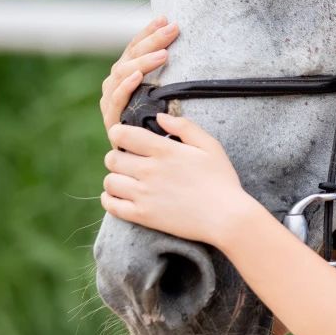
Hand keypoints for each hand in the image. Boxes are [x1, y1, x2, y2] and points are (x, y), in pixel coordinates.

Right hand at [99, 16, 178, 144]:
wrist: (155, 162)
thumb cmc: (166, 126)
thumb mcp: (170, 95)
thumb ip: (171, 74)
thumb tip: (184, 42)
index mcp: (126, 77)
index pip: (134, 48)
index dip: (148, 32)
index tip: (165, 18)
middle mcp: (115, 87)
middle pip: (129, 57)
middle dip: (150, 41)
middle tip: (172, 29)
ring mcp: (112, 104)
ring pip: (122, 74)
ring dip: (142, 61)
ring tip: (163, 54)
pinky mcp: (113, 123)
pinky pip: (116, 101)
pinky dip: (125, 87)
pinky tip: (137, 76)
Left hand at [102, 112, 255, 246]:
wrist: (226, 217)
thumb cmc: (221, 179)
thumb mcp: (210, 146)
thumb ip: (185, 126)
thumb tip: (159, 117)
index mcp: (165, 150)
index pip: (123, 135)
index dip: (118, 133)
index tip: (124, 137)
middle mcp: (150, 171)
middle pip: (112, 158)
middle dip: (117, 156)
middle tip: (128, 160)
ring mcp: (144, 194)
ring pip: (109, 181)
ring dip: (115, 178)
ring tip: (126, 179)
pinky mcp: (143, 215)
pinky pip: (111, 206)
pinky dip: (110, 199)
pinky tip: (119, 196)